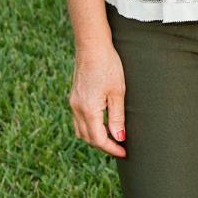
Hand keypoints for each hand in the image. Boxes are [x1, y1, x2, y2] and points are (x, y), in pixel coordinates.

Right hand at [70, 39, 126, 157]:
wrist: (92, 45)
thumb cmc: (108, 65)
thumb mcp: (118, 92)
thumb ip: (117, 117)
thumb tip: (119, 138)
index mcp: (88, 109)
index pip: (98, 139)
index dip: (112, 148)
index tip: (124, 152)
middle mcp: (77, 108)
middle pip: (88, 138)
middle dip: (103, 145)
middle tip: (120, 147)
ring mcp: (73, 102)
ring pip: (81, 130)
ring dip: (95, 137)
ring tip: (111, 137)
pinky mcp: (74, 96)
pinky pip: (79, 120)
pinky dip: (89, 127)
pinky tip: (101, 123)